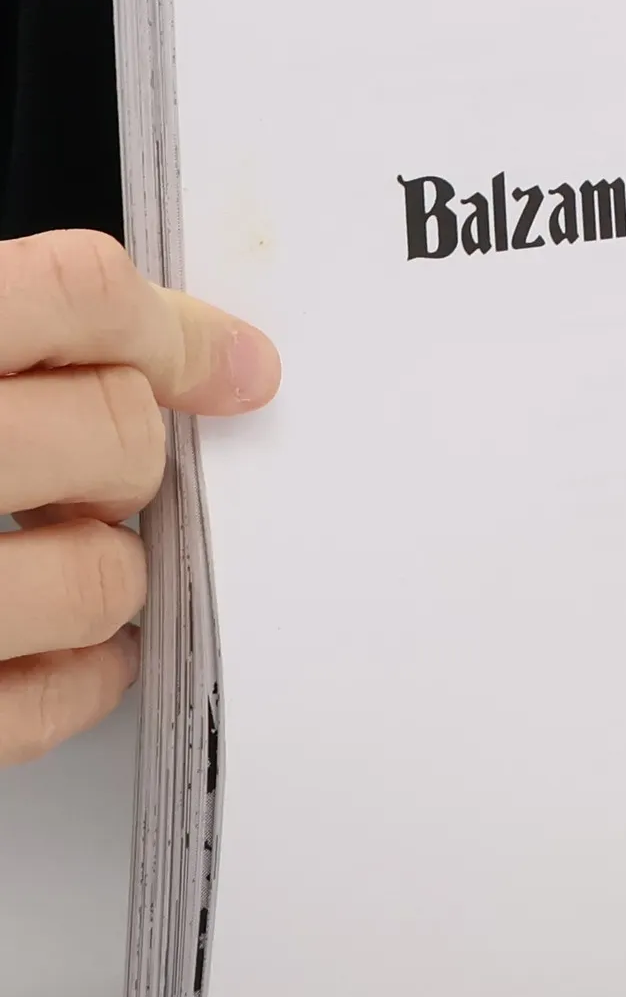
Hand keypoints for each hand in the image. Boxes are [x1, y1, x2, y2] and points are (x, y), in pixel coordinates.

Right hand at [0, 231, 279, 766]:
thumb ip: (8, 331)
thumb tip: (177, 342)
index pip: (73, 295)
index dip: (170, 327)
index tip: (233, 364)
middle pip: (115, 431)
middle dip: (130, 451)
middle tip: (103, 466)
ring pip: (108, 572)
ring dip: (107, 567)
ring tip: (50, 552)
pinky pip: (58, 700)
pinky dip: (87, 673)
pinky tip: (68, 647)